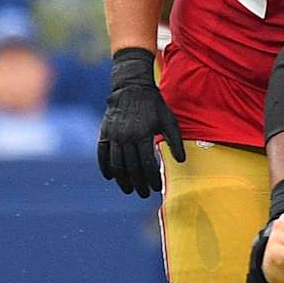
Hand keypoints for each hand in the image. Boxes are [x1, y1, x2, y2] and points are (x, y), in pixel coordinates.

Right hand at [98, 47, 184, 197]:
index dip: (152, 179)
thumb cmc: (154, 105)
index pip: (147, 164)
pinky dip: (105, 167)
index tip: (157, 188)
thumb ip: (175, 141)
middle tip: (145, 194)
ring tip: (129, 190)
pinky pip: (102, 155)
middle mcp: (127, 137)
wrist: (131, 88)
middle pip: (132, 168)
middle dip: (139, 184)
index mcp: (144, 135)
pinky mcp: (104, 133)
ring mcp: (113, 136)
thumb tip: (181, 161)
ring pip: (116, 165)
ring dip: (123, 180)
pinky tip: (111, 177)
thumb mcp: (170, 121)